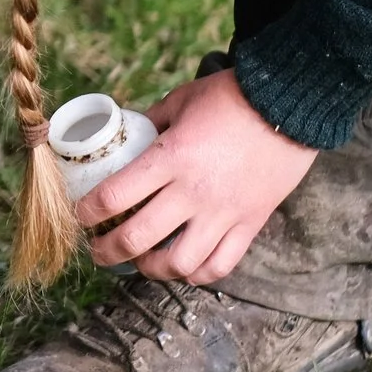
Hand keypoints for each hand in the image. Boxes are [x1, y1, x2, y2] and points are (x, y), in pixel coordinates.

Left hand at [73, 67, 317, 283]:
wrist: (290, 106)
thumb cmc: (232, 98)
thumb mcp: (180, 101)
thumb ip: (151, 120)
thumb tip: (125, 131)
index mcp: (171, 159)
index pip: (115, 197)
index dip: (88, 212)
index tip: (80, 215)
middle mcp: (194, 193)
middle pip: (138, 239)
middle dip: (107, 250)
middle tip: (96, 250)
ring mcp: (224, 214)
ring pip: (178, 263)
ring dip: (150, 269)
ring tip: (138, 263)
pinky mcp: (250, 224)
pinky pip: (220, 265)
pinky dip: (197, 273)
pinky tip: (183, 267)